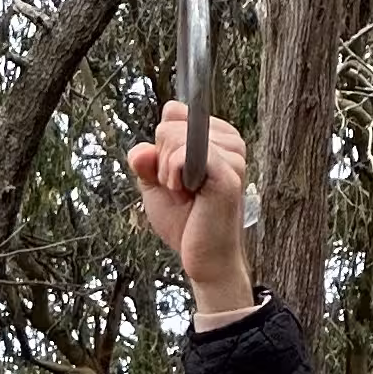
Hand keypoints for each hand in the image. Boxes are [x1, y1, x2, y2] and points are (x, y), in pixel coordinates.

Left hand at [126, 105, 256, 326]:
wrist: (204, 259)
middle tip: (181, 190)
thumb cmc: (186, 222)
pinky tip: (186, 193)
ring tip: (186, 194)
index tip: (175, 175)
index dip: (162, 146)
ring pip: (175, 136)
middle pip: (170, 124)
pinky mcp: (228, 173)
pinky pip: (184, 154)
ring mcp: (232, 155)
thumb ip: (146, 161)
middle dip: (162, 161)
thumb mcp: (156, 184)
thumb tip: (140, 150)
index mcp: (217, 137)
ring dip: (167, 172)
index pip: (174, 114)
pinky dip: (173, 174)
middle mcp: (230, 141)